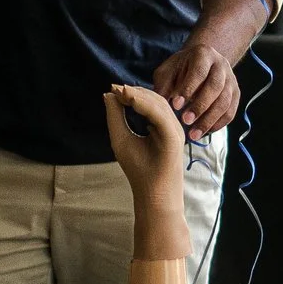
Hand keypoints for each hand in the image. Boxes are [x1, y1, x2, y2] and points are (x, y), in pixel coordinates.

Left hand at [103, 84, 189, 260]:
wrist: (153, 195)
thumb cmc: (139, 169)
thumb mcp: (121, 137)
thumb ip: (116, 116)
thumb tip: (109, 94)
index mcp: (159, 125)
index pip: (148, 102)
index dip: (131, 93)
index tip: (113, 88)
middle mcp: (170, 125)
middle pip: (155, 99)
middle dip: (134, 91)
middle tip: (115, 88)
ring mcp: (174, 130)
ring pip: (159, 104)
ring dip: (139, 95)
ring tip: (121, 92)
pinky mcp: (174, 138)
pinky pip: (160, 116)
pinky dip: (145, 105)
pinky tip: (130, 100)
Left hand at [152, 40, 240, 140]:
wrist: (202, 64)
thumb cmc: (180, 69)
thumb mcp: (168, 71)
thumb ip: (163, 85)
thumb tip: (158, 105)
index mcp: (203, 54)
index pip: (198, 71)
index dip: (188, 89)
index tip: (176, 105)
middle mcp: (221, 65)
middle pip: (215, 86)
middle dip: (200, 106)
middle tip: (185, 121)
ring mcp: (231, 80)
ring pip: (225, 101)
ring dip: (209, 120)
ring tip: (193, 134)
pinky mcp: (236, 94)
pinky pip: (230, 112)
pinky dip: (218, 124)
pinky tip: (204, 132)